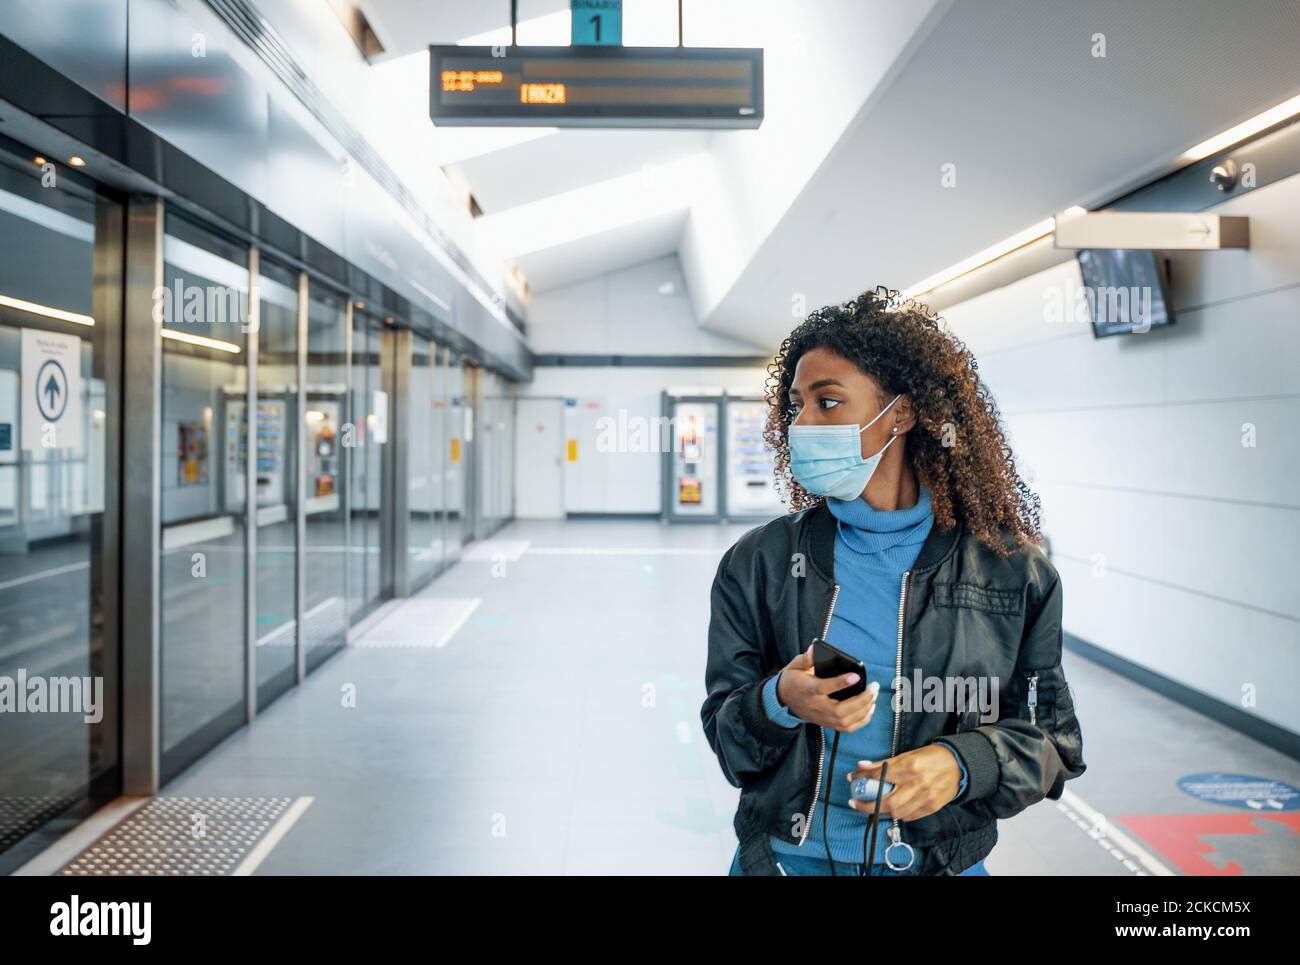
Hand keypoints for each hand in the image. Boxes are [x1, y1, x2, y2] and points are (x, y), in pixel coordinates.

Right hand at [775, 643, 878, 732]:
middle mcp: (816, 706)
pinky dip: (862, 721)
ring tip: (874, 696)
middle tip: (873, 687)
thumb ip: (806, 659)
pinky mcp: (827, 723)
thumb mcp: (794, 666)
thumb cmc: (792, 680)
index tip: (855, 676)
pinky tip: (870, 709)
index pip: (824, 687)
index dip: (841, 682)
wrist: (783, 700)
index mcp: (807, 689)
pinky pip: (847, 728)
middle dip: (861, 700)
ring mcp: (822, 717)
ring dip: (864, 710)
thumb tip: (814, 649)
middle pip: (840, 710)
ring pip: (846, 720)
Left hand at [845, 745, 961, 821]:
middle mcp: (917, 784)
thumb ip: (885, 763)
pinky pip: (910, 817)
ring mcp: (925, 798)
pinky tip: (891, 809)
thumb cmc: (931, 757)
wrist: (958, 765)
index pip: (880, 775)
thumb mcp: (907, 754)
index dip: (863, 777)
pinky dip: (897, 814)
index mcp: (909, 766)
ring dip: (881, 811)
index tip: (852, 778)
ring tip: (872, 806)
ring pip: (897, 812)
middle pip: (887, 802)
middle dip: (868, 805)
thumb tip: (862, 766)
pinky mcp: (931, 807)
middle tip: (856, 802)